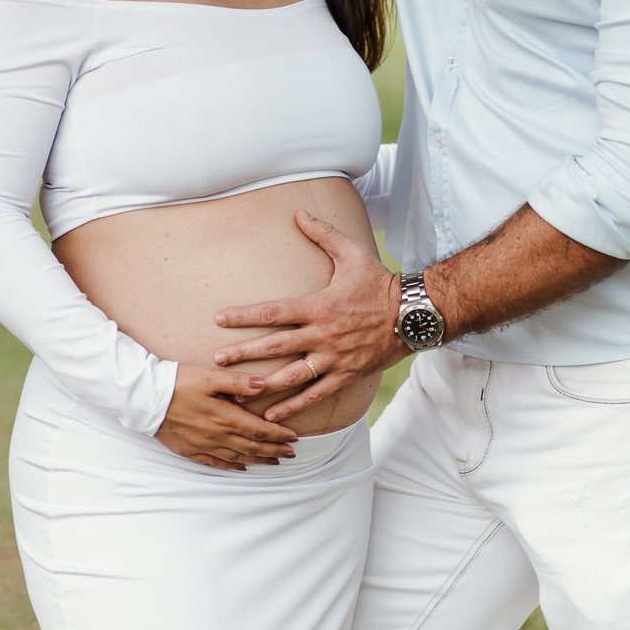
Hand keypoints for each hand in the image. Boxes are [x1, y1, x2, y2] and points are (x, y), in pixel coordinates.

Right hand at [154, 364, 299, 469]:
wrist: (146, 399)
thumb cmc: (178, 382)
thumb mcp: (210, 376)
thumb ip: (238, 382)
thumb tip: (264, 385)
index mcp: (225, 417)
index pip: (259, 429)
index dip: (278, 435)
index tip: (294, 437)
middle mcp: (217, 436)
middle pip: (252, 447)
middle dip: (274, 450)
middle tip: (291, 453)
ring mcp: (203, 446)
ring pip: (238, 458)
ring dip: (258, 460)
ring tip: (274, 461)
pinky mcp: (190, 451)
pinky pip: (216, 463)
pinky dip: (233, 466)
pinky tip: (241, 467)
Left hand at [214, 211, 405, 420]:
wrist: (412, 313)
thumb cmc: (379, 282)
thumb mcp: (352, 252)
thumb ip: (323, 233)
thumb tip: (299, 212)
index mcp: (319, 306)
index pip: (273, 312)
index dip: (244, 315)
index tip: (219, 319)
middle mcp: (322, 335)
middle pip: (275, 347)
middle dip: (243, 353)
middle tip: (217, 359)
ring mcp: (334, 358)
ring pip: (292, 376)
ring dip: (264, 386)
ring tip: (238, 393)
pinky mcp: (346, 375)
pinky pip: (316, 395)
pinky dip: (294, 407)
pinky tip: (272, 417)